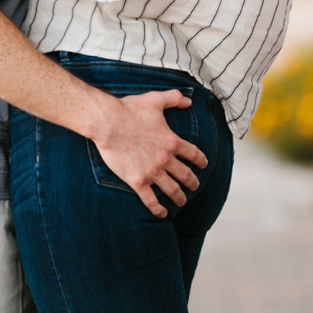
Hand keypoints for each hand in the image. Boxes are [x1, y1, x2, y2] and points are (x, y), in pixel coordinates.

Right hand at [92, 89, 208, 217]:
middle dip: (192, 182)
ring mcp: (152, 172)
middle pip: (185, 175)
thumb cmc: (130, 110)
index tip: (203, 166)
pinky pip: (150, 200)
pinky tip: (162, 214)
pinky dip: (157, 208)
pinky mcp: (137, 181)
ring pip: (171, 189)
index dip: (200, 161)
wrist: (109, 123)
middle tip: (195, 186)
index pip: (194, 154)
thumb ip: (175, 98)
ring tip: (182, 201)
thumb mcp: (156, 99)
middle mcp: (166, 159)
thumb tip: (188, 100)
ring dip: (179, 197)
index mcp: (173, 141)